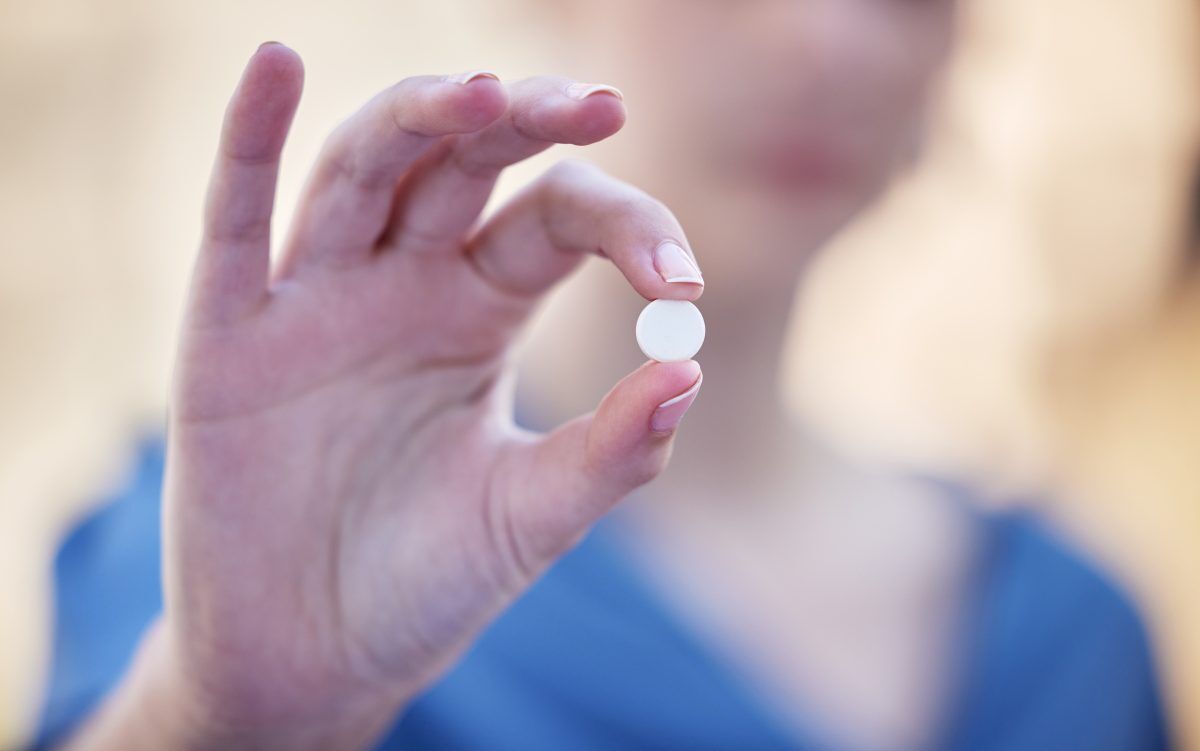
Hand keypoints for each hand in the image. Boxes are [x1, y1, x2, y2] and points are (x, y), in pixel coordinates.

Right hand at [121, 43, 703, 747]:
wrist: (317, 659)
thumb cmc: (428, 582)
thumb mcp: (531, 515)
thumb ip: (612, 450)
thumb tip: (690, 372)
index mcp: (482, 310)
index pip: (558, 219)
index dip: (626, 231)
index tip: (681, 287)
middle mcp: (404, 283)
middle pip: (464, 164)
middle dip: (523, 124)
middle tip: (592, 105)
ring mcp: (317, 299)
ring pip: (363, 171)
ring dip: (418, 121)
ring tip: (484, 92)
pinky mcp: (231, 334)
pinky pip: (235, 221)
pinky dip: (249, 142)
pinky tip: (274, 64)